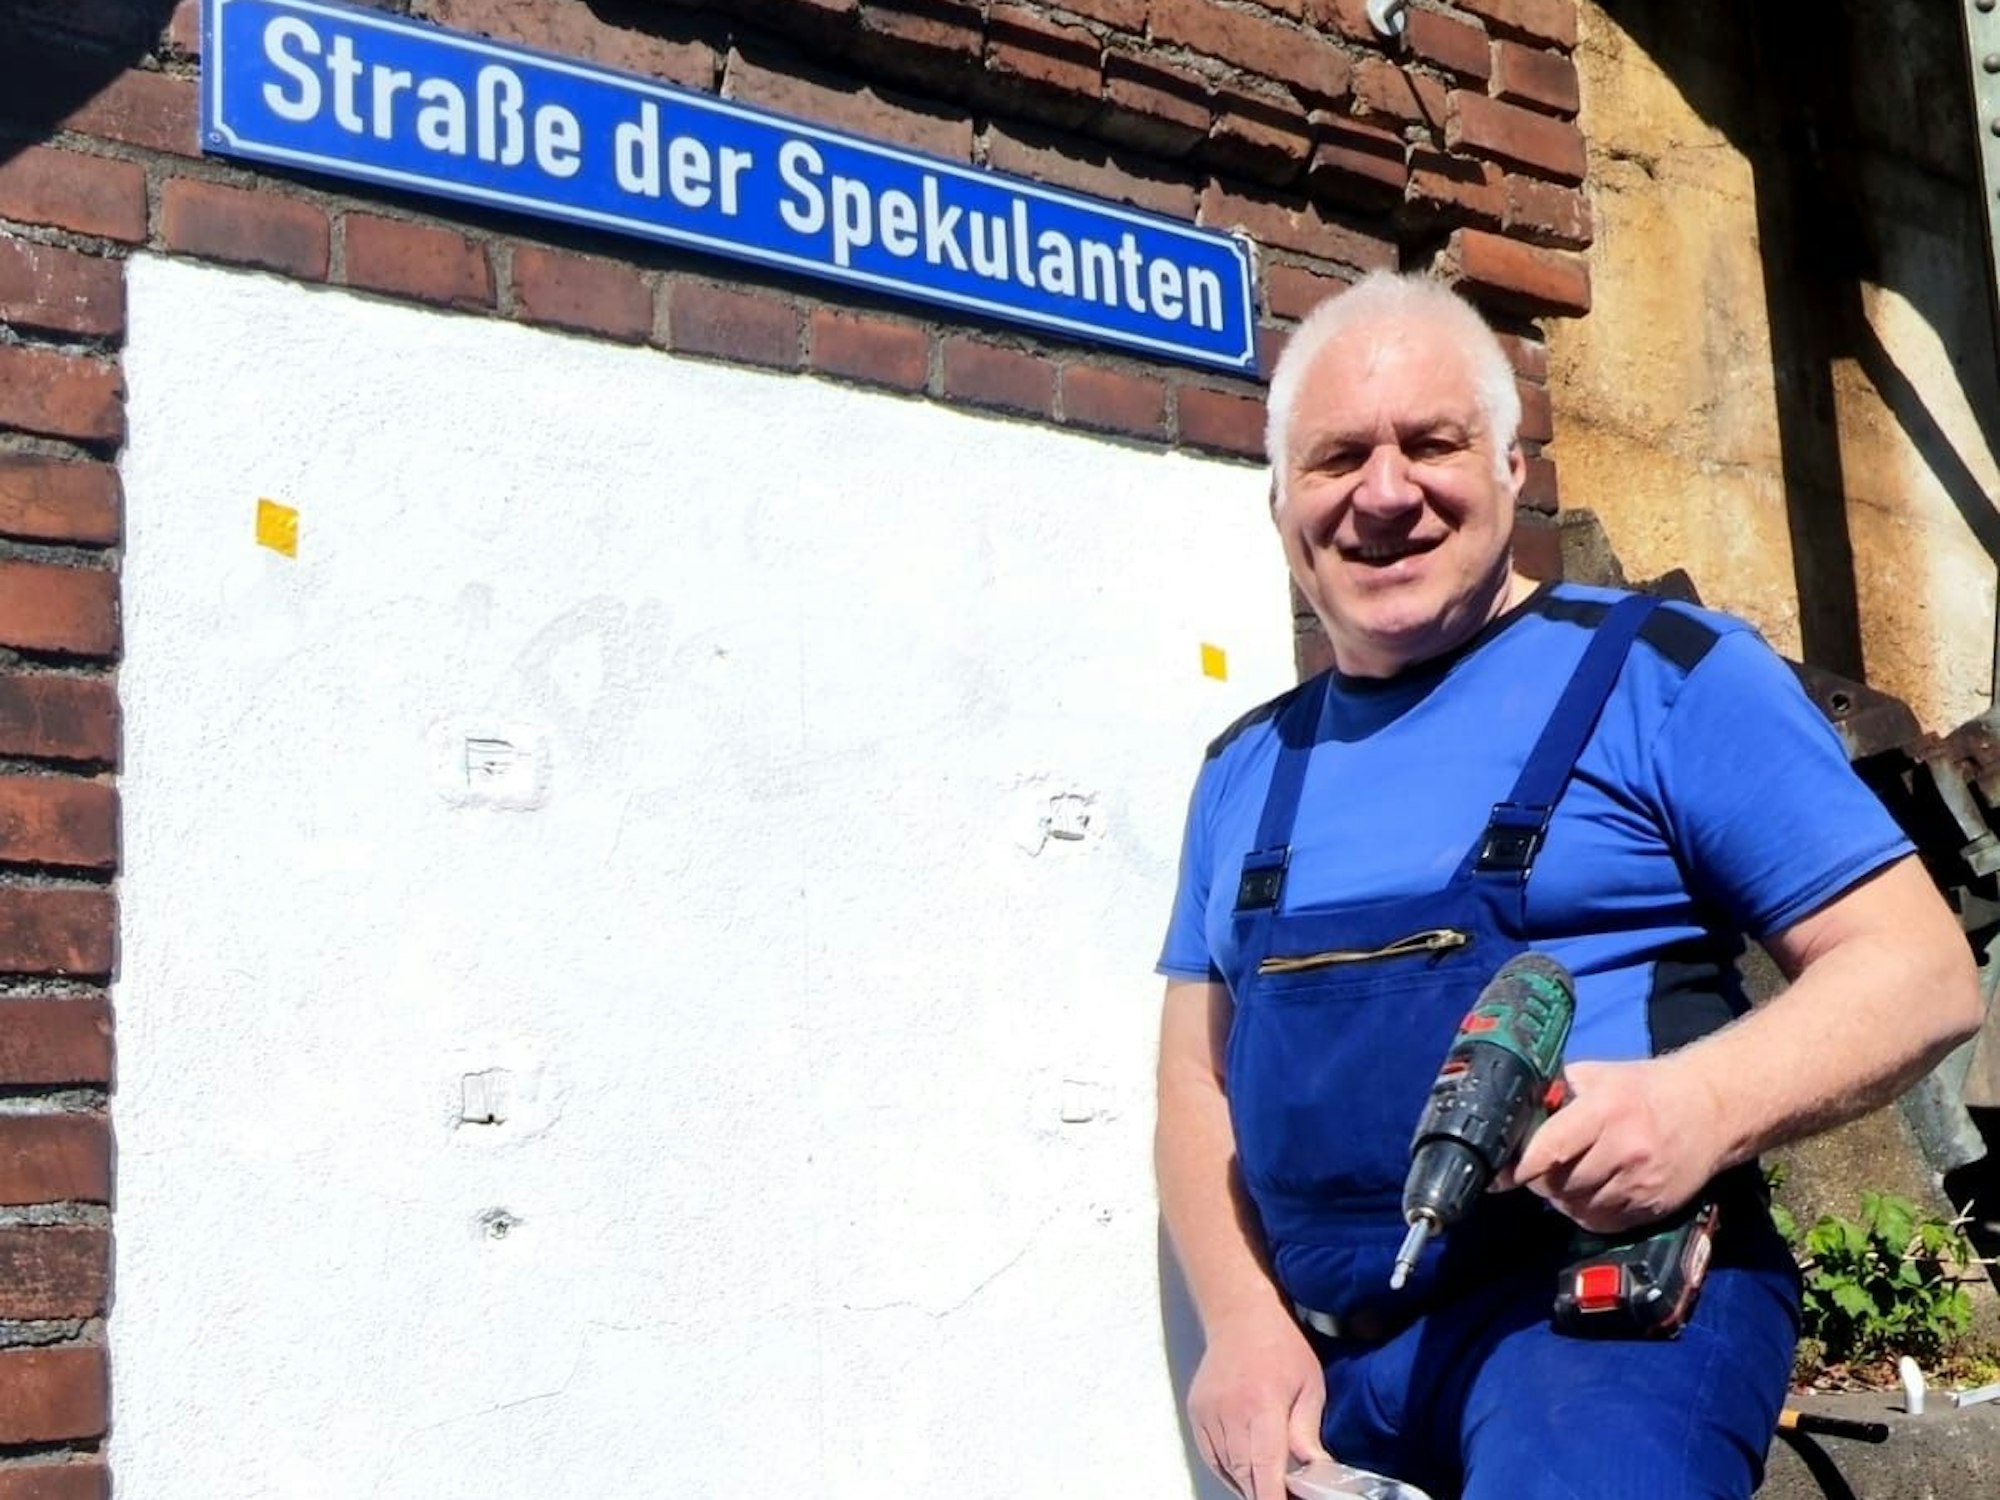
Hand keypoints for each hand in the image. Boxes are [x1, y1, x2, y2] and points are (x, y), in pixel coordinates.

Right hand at [1186, 1305, 1330, 1499]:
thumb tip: (1316, 1473)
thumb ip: (1307, 1434)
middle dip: (1264, 1493)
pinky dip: (1229, 1472)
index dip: (1271, 1497)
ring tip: (1269, 1483)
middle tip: (1285, 1493)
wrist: (1239, 1314)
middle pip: (1244, 1474)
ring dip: (1248, 1484)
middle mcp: (1229, 1412)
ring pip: (1227, 1469)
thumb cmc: (1282, 1348)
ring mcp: (1208, 1413)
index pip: (1264, 1466)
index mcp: (1262, 1405)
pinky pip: (1212, 1457)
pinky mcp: (1196, 1414)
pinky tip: (1247, 1471)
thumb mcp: (1309, 1386)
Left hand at [1505, 1057, 1725, 1232]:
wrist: (1711, 1110)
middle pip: (1561, 1183)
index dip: (1523, 1166)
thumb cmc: (1647, 1089)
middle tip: (1536, 1171)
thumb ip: (1558, 1090)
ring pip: (1579, 1208)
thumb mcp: (1599, 1075)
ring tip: (1562, 1181)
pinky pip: (1605, 1223)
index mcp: (1606, 1110)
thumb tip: (1518, 1111)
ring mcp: (1642, 1183)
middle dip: (1540, 1181)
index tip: (1501, 1174)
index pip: (1552, 1147)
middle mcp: (1625, 1149)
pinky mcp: (1654, 1207)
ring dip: (1562, 1199)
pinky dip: (1587, 1213)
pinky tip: (1587, 1195)